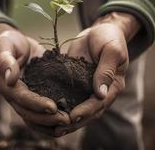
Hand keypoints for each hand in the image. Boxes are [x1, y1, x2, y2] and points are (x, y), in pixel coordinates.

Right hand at [0, 23, 69, 135]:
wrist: (14, 43)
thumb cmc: (8, 43)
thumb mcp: (4, 46)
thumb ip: (5, 60)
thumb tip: (9, 78)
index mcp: (8, 85)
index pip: (22, 98)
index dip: (36, 104)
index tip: (53, 108)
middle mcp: (16, 95)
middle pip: (29, 113)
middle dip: (47, 119)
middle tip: (66, 121)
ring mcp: (25, 96)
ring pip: (35, 117)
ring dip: (51, 123)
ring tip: (69, 124)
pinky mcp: (35, 93)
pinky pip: (41, 110)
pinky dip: (52, 118)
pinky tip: (66, 120)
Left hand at [55, 12, 140, 135]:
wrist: (99, 31)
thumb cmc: (109, 38)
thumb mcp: (112, 50)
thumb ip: (106, 71)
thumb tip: (100, 93)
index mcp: (112, 85)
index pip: (99, 103)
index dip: (87, 111)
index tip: (73, 116)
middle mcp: (99, 90)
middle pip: (88, 110)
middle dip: (74, 120)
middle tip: (58, 128)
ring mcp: (87, 86)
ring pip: (77, 105)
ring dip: (65, 116)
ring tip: (51, 125)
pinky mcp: (76, 80)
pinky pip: (68, 93)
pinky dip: (60, 101)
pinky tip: (47, 107)